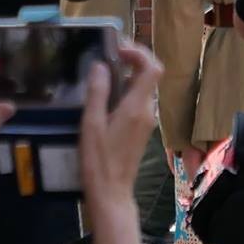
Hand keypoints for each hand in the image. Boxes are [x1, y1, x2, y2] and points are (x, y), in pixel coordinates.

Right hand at [82, 43, 161, 206]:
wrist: (112, 194)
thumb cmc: (99, 161)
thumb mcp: (91, 124)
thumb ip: (98, 93)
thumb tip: (101, 65)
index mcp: (137, 107)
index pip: (152, 68)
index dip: (139, 52)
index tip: (117, 49)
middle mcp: (147, 111)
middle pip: (149, 76)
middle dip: (131, 61)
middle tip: (107, 56)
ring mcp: (146, 122)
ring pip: (142, 89)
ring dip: (127, 76)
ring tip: (102, 74)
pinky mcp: (141, 131)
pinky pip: (138, 102)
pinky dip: (126, 92)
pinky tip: (106, 98)